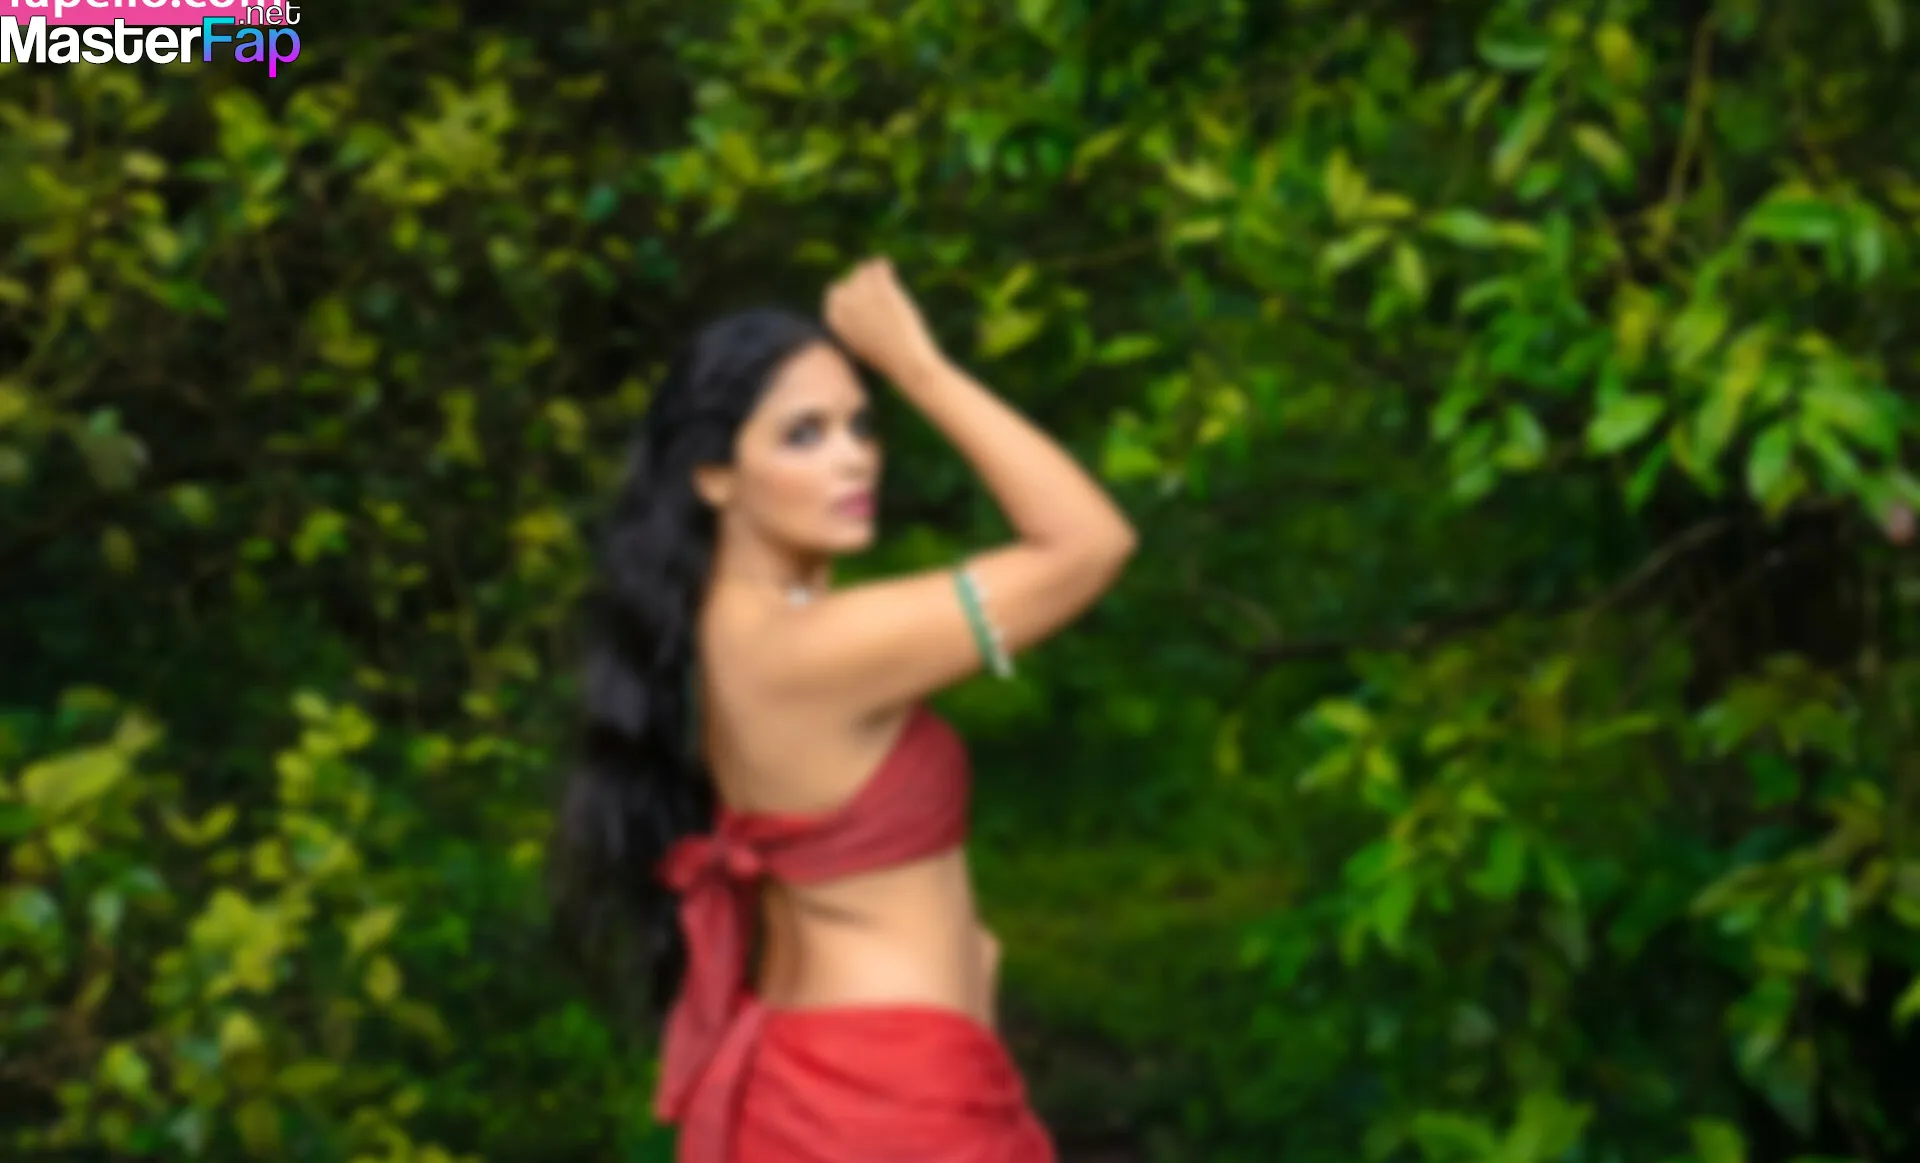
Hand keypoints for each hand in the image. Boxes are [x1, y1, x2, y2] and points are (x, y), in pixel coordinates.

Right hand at [823, 258, 943, 382]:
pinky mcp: (880, 286)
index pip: (835, 293)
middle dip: (863, 282)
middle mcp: (842, 302)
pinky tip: (889, 269)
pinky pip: (879, 265)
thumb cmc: (886, 358)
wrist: (905, 361)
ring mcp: (860, 292)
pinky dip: (885, 266)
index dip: (852, 294)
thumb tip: (855, 301)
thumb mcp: (862, 341)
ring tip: (888, 283)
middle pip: (850, 280)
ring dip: (875, 274)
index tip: (866, 298)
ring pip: (864, 270)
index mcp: (833, 317)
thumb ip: (854, 321)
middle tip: (880, 293)